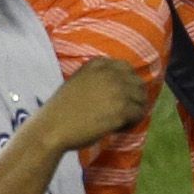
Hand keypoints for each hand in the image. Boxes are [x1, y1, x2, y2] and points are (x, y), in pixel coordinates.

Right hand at [36, 58, 151, 152]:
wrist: (52, 128)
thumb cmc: (60, 110)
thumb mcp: (76, 82)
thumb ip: (96, 78)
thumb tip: (118, 86)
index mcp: (97, 64)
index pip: (126, 68)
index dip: (125, 84)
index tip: (118, 97)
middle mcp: (111, 73)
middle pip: (137, 83)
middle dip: (132, 97)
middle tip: (121, 112)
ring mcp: (118, 90)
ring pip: (141, 99)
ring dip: (133, 111)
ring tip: (119, 121)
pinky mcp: (123, 109)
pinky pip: (139, 114)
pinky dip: (131, 123)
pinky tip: (117, 128)